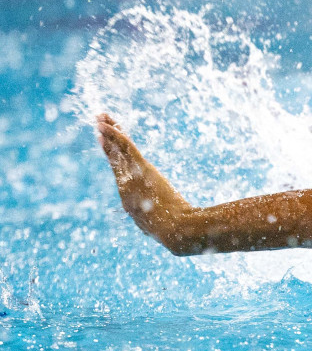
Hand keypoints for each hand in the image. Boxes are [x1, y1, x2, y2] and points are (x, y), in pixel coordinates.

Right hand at [97, 114, 192, 251]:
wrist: (174, 230)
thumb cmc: (171, 233)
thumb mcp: (159, 229)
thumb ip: (156, 224)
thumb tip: (164, 230)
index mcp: (129, 199)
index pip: (119, 173)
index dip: (112, 157)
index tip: (105, 144)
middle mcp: (126, 186)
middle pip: (115, 158)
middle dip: (106, 140)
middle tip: (98, 124)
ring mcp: (132, 177)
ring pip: (119, 150)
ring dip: (110, 131)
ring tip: (100, 117)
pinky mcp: (142, 170)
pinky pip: (126, 148)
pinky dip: (116, 135)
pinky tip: (107, 124)